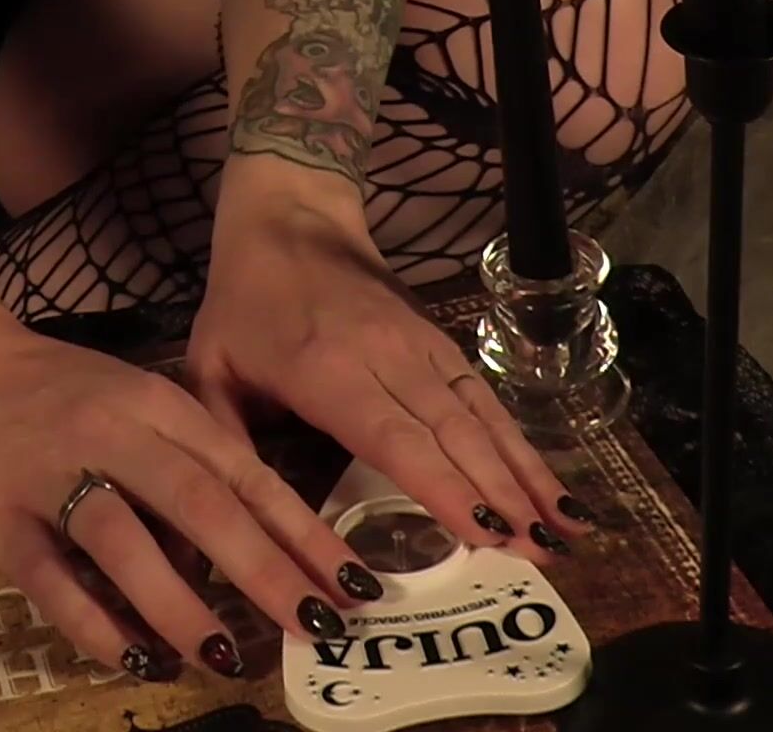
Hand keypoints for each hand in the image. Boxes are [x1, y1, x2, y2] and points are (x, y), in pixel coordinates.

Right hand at [0, 304, 369, 680]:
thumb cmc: (54, 390)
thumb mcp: (136, 401)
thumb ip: (189, 460)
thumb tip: (254, 546)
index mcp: (158, 406)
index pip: (244, 472)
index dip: (302, 530)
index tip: (354, 580)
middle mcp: (113, 435)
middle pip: (199, 503)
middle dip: (265, 568)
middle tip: (316, 624)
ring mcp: (52, 475)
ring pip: (124, 540)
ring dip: (179, 600)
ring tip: (223, 653)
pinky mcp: (0, 518)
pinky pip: (52, 577)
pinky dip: (95, 620)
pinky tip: (134, 656)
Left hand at [187, 196, 588, 562]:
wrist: (290, 216)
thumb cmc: (244, 303)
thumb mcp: (210, 370)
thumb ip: (224, 445)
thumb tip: (226, 524)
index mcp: (324, 370)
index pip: (392, 436)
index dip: (441, 486)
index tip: (483, 533)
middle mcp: (386, 356)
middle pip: (453, 432)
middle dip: (499, 495)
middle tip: (537, 556)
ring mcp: (421, 345)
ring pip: (481, 415)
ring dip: (524, 474)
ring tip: (563, 533)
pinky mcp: (440, 341)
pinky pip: (485, 397)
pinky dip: (520, 443)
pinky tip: (548, 488)